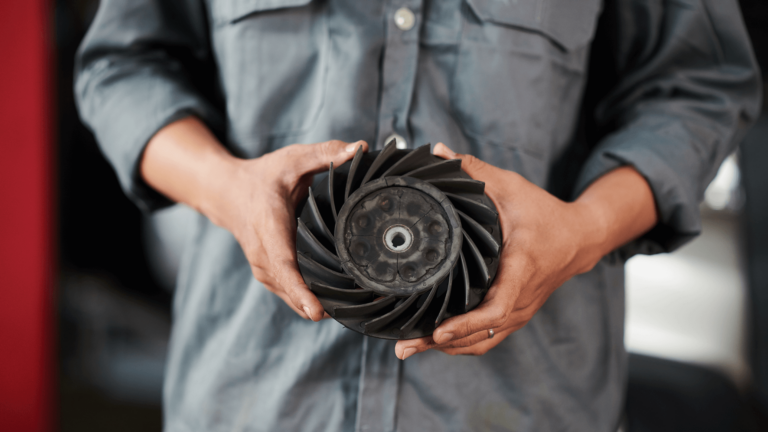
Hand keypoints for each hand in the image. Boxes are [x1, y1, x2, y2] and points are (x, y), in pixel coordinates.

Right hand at [203, 139, 367, 320]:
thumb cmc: (263, 176)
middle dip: (314, 305)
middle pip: (288, 287)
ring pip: (289, 296)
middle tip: (354, 312)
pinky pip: (288, 294)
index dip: (299, 289)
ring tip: (352, 312)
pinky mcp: (268, 274)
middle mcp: (263, 252)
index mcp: (269, 225)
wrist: (226, 193)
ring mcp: (263, 267)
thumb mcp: (293, 158)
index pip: (283, 263)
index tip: (315, 311)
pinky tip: (332, 307)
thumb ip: (327, 152)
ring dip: (313, 307)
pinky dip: (307, 302)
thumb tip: (362, 148)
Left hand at [394, 142, 656, 358]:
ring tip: (411, 347)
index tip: (438, 330)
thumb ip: (476, 172)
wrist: (580, 238)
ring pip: (483, 342)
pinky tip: (435, 342)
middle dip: (441, 343)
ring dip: (447, 348)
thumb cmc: (545, 214)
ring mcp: (520, 311)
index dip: (466, 324)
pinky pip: (488, 339)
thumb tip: (439, 152)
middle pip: (481, 335)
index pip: (496, 308)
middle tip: (404, 347)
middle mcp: (521, 298)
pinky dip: (462, 344)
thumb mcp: (512, 188)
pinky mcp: (516, 315)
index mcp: (520, 269)